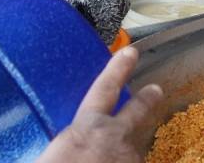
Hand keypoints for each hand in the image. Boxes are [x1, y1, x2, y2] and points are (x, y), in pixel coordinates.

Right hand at [37, 47, 162, 162]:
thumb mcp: (47, 158)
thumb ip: (63, 147)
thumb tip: (60, 153)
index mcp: (86, 128)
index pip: (104, 89)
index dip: (117, 69)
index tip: (130, 52)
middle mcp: (115, 138)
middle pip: (137, 112)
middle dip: (147, 100)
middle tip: (156, 90)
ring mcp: (130, 157)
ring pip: (133, 152)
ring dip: (125, 154)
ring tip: (112, 156)